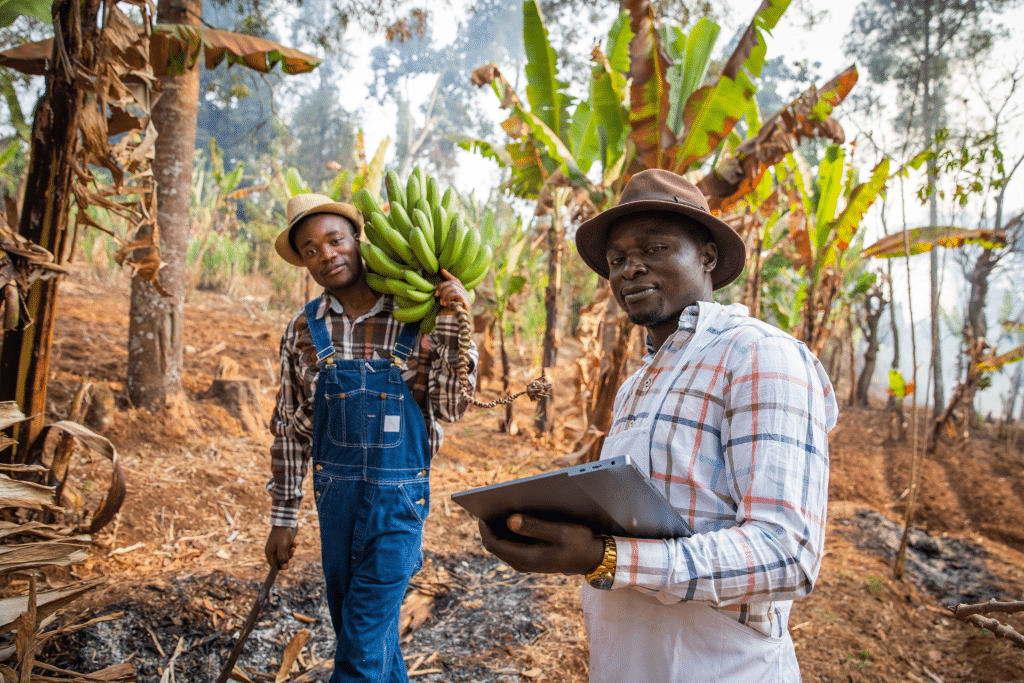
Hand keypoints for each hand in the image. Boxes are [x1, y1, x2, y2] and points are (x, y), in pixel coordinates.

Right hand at [265, 525, 296, 568]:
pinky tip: (295, 542)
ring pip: (285, 554)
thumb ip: (283, 557)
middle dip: (288, 556)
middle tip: (292, 550)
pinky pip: (287, 548)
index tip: (287, 565)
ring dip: (291, 550)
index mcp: (269, 552)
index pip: (273, 565)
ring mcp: (277, 547)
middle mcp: (272, 550)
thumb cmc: (282, 534)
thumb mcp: (283, 547)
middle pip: (281, 560)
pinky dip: (291, 546)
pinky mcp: (282, 543)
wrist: (285, 521)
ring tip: (294, 545)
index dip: (280, 566)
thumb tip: (284, 568)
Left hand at [437, 269, 470, 312]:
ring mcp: (467, 298)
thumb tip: (434, 286)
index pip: (456, 280)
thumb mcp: (443, 301)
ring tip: (442, 302)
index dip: (449, 275)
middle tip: (436, 295)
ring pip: (453, 287)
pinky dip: (449, 297)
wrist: (450, 325)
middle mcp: (466, 294)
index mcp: (461, 292)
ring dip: (444, 294)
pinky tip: (446, 303)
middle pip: (453, 282)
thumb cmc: (446, 314)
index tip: (442, 271)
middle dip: (442, 287)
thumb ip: (442, 293)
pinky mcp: (466, 302)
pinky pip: (456, 293)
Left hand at [478, 514, 605, 575]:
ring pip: (501, 544)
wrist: (592, 558)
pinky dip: (508, 530)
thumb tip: (509, 520)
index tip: (483, 509)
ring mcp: (524, 561)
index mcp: (527, 558)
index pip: (492, 543)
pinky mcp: (529, 557)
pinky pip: (510, 544)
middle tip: (490, 503)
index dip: (484, 526)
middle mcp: (522, 563)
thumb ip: (534, 526)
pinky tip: (513, 515)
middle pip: (494, 544)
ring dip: (499, 527)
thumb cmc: (578, 543)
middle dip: (491, 524)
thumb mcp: (559, 531)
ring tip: (500, 506)